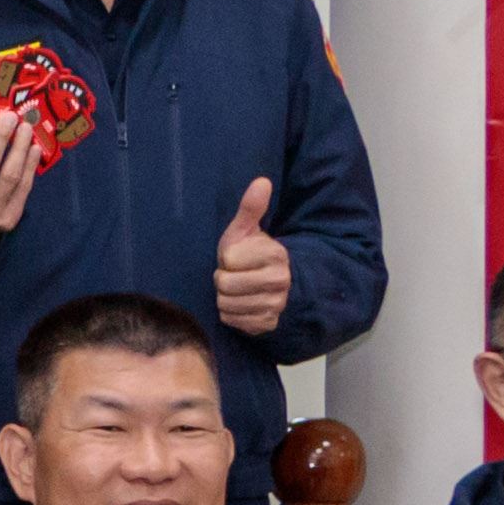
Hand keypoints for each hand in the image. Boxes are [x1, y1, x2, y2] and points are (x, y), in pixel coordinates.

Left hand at [210, 175, 291, 336]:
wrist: (270, 284)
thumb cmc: (250, 253)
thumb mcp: (246, 230)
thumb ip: (251, 207)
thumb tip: (261, 181)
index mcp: (275, 254)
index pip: (229, 260)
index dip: (227, 259)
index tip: (237, 258)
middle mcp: (279, 280)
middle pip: (225, 284)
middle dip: (224, 279)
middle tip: (234, 274)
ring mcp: (275, 304)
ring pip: (227, 303)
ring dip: (226, 297)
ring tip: (237, 288)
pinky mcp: (267, 323)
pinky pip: (232, 319)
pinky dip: (231, 313)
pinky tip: (241, 303)